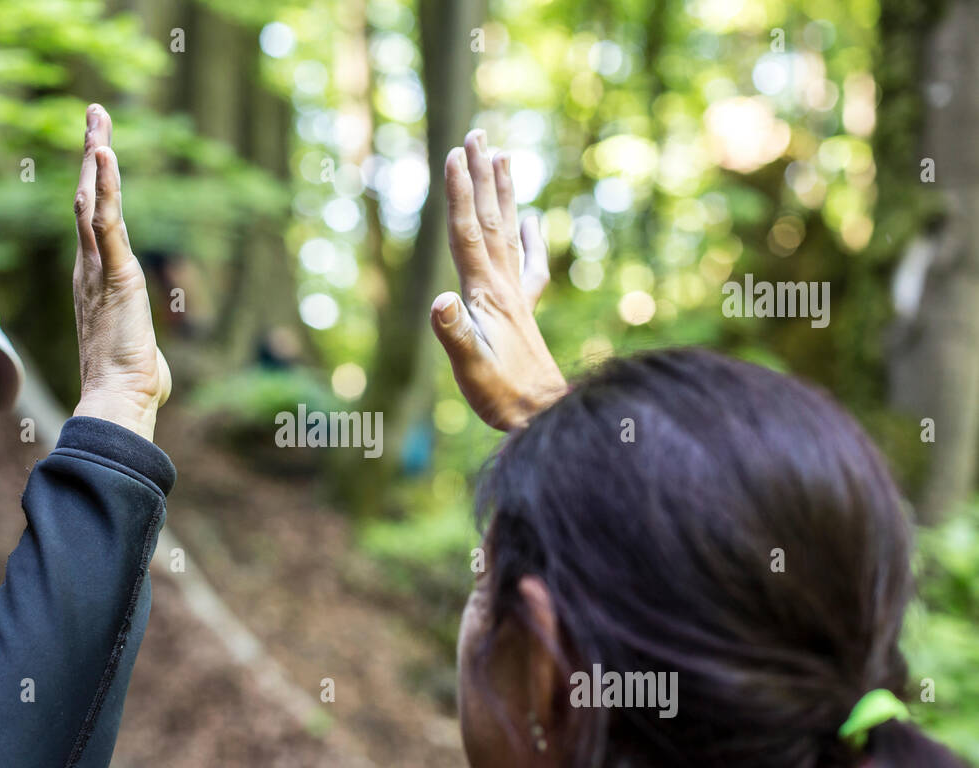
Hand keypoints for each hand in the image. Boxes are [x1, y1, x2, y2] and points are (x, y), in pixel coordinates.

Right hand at [71, 103, 170, 440]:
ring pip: (91, 201)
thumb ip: (140, 344)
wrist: (118, 401)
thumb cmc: (129, 385)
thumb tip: (151, 370)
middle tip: (95, 114)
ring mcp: (98, 270)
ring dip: (96, 157)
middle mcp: (89, 269)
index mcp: (95, 281)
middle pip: (87, 199)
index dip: (96, 185)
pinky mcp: (114, 274)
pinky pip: (105, 222)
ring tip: (97, 118)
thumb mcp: (136, 350)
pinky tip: (103, 156)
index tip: (98, 154)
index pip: (94, 222)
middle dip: (92, 154)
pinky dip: (104, 188)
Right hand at [431, 129, 565, 430]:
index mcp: (486, 293)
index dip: (459, 194)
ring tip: (502, 156)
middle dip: (481, 176)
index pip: (467, 233)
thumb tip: (440, 299)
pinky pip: (529, 264)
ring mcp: (517, 296)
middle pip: (489, 220)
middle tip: (477, 134)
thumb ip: (454, 332)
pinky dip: (531, 238)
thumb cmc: (502, 395)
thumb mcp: (469, 367)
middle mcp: (504, 286)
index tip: (454, 154)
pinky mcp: (524, 311)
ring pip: (509, 232)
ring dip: (503, 193)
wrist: (543, 415)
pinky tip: (534, 220)